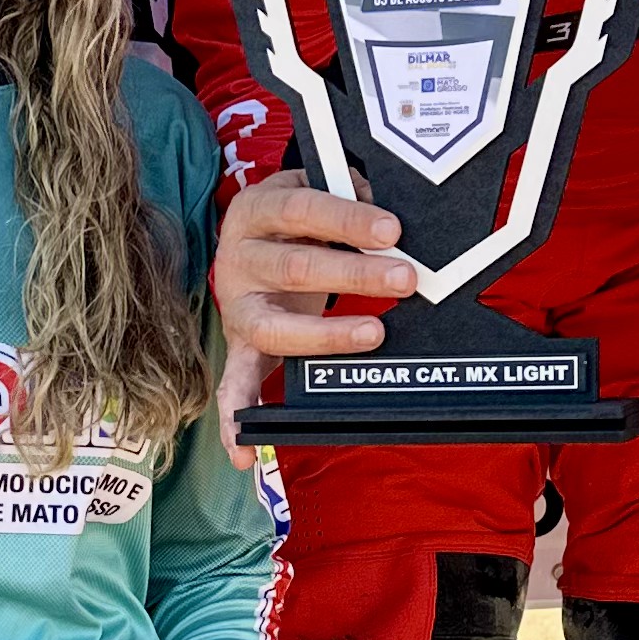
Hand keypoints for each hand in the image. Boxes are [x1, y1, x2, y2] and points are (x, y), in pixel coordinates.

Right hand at [211, 174, 415, 464]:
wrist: (253, 235)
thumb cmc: (297, 216)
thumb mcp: (315, 189)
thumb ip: (346, 194)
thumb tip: (393, 218)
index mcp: (255, 211)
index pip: (300, 210)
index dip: (346, 220)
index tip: (391, 230)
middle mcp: (238, 259)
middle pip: (295, 268)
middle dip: (355, 275)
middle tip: (405, 278)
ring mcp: (237, 308)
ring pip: (276, 328)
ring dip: (328, 336)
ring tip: (374, 335)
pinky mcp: (240, 346)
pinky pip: (234, 384)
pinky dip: (235, 417)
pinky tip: (245, 451)